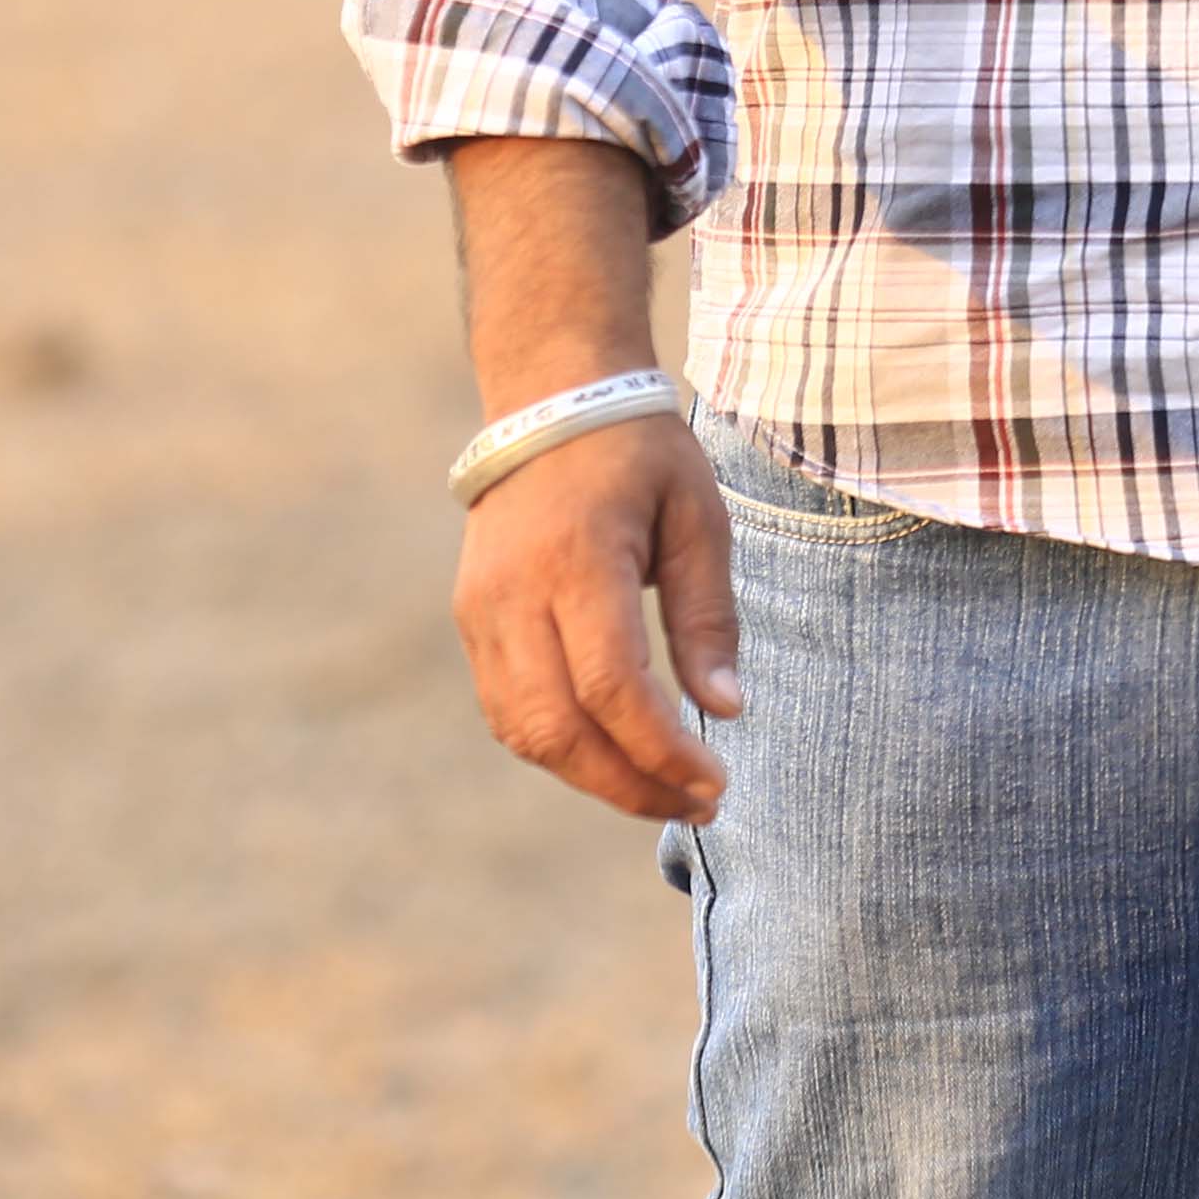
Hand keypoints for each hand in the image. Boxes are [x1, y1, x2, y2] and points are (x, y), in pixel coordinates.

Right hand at [451, 415, 740, 822]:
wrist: (551, 396)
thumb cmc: (641, 452)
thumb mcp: (699, 516)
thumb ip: (709, 617)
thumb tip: (726, 713)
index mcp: (577, 560)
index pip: (611, 688)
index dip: (660, 751)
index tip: (715, 782)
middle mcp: (515, 594)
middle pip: (558, 729)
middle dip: (629, 784)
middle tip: (698, 803)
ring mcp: (482, 610)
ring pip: (525, 732)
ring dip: (593, 776)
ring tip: (663, 788)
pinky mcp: (472, 619)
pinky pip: (507, 709)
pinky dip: (557, 745)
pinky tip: (613, 751)